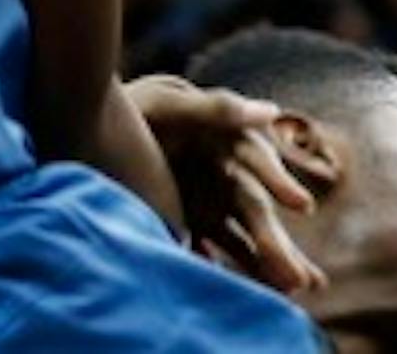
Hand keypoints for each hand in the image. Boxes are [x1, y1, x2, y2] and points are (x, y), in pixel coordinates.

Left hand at [125, 73, 327, 294]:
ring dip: (261, 264)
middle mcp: (223, 174)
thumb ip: (218, 109)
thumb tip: (272, 111)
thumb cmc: (138, 109)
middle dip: (278, 244)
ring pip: (240, 237)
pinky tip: (230, 287)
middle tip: (302, 280)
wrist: (92, 130)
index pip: (259, 164)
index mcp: (226, 140)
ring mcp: (206, 201)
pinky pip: (208, 249)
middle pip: (255, 211)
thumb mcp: (170, 103)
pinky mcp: (187, 222)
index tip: (303, 206)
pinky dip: (219, 267)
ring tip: (290, 292)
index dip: (280, 182)